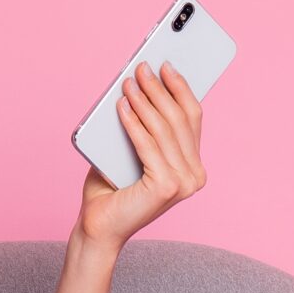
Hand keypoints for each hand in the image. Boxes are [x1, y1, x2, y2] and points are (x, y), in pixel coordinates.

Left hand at [74, 63, 207, 250]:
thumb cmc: (112, 189)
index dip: (181, 89)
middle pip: (180, 119)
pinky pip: (147, 143)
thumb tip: (142, 85)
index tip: (166, 65)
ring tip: (129, 82)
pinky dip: (133, 121)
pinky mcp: (166, 187)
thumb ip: (144, 127)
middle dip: (160, 89)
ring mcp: (183, 183)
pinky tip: (122, 105)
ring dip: (145, 100)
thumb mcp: (132, 151)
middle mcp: (195, 176)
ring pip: (164, 128)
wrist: (99, 227)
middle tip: (143, 68)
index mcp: (193, 167)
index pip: (193, 118)